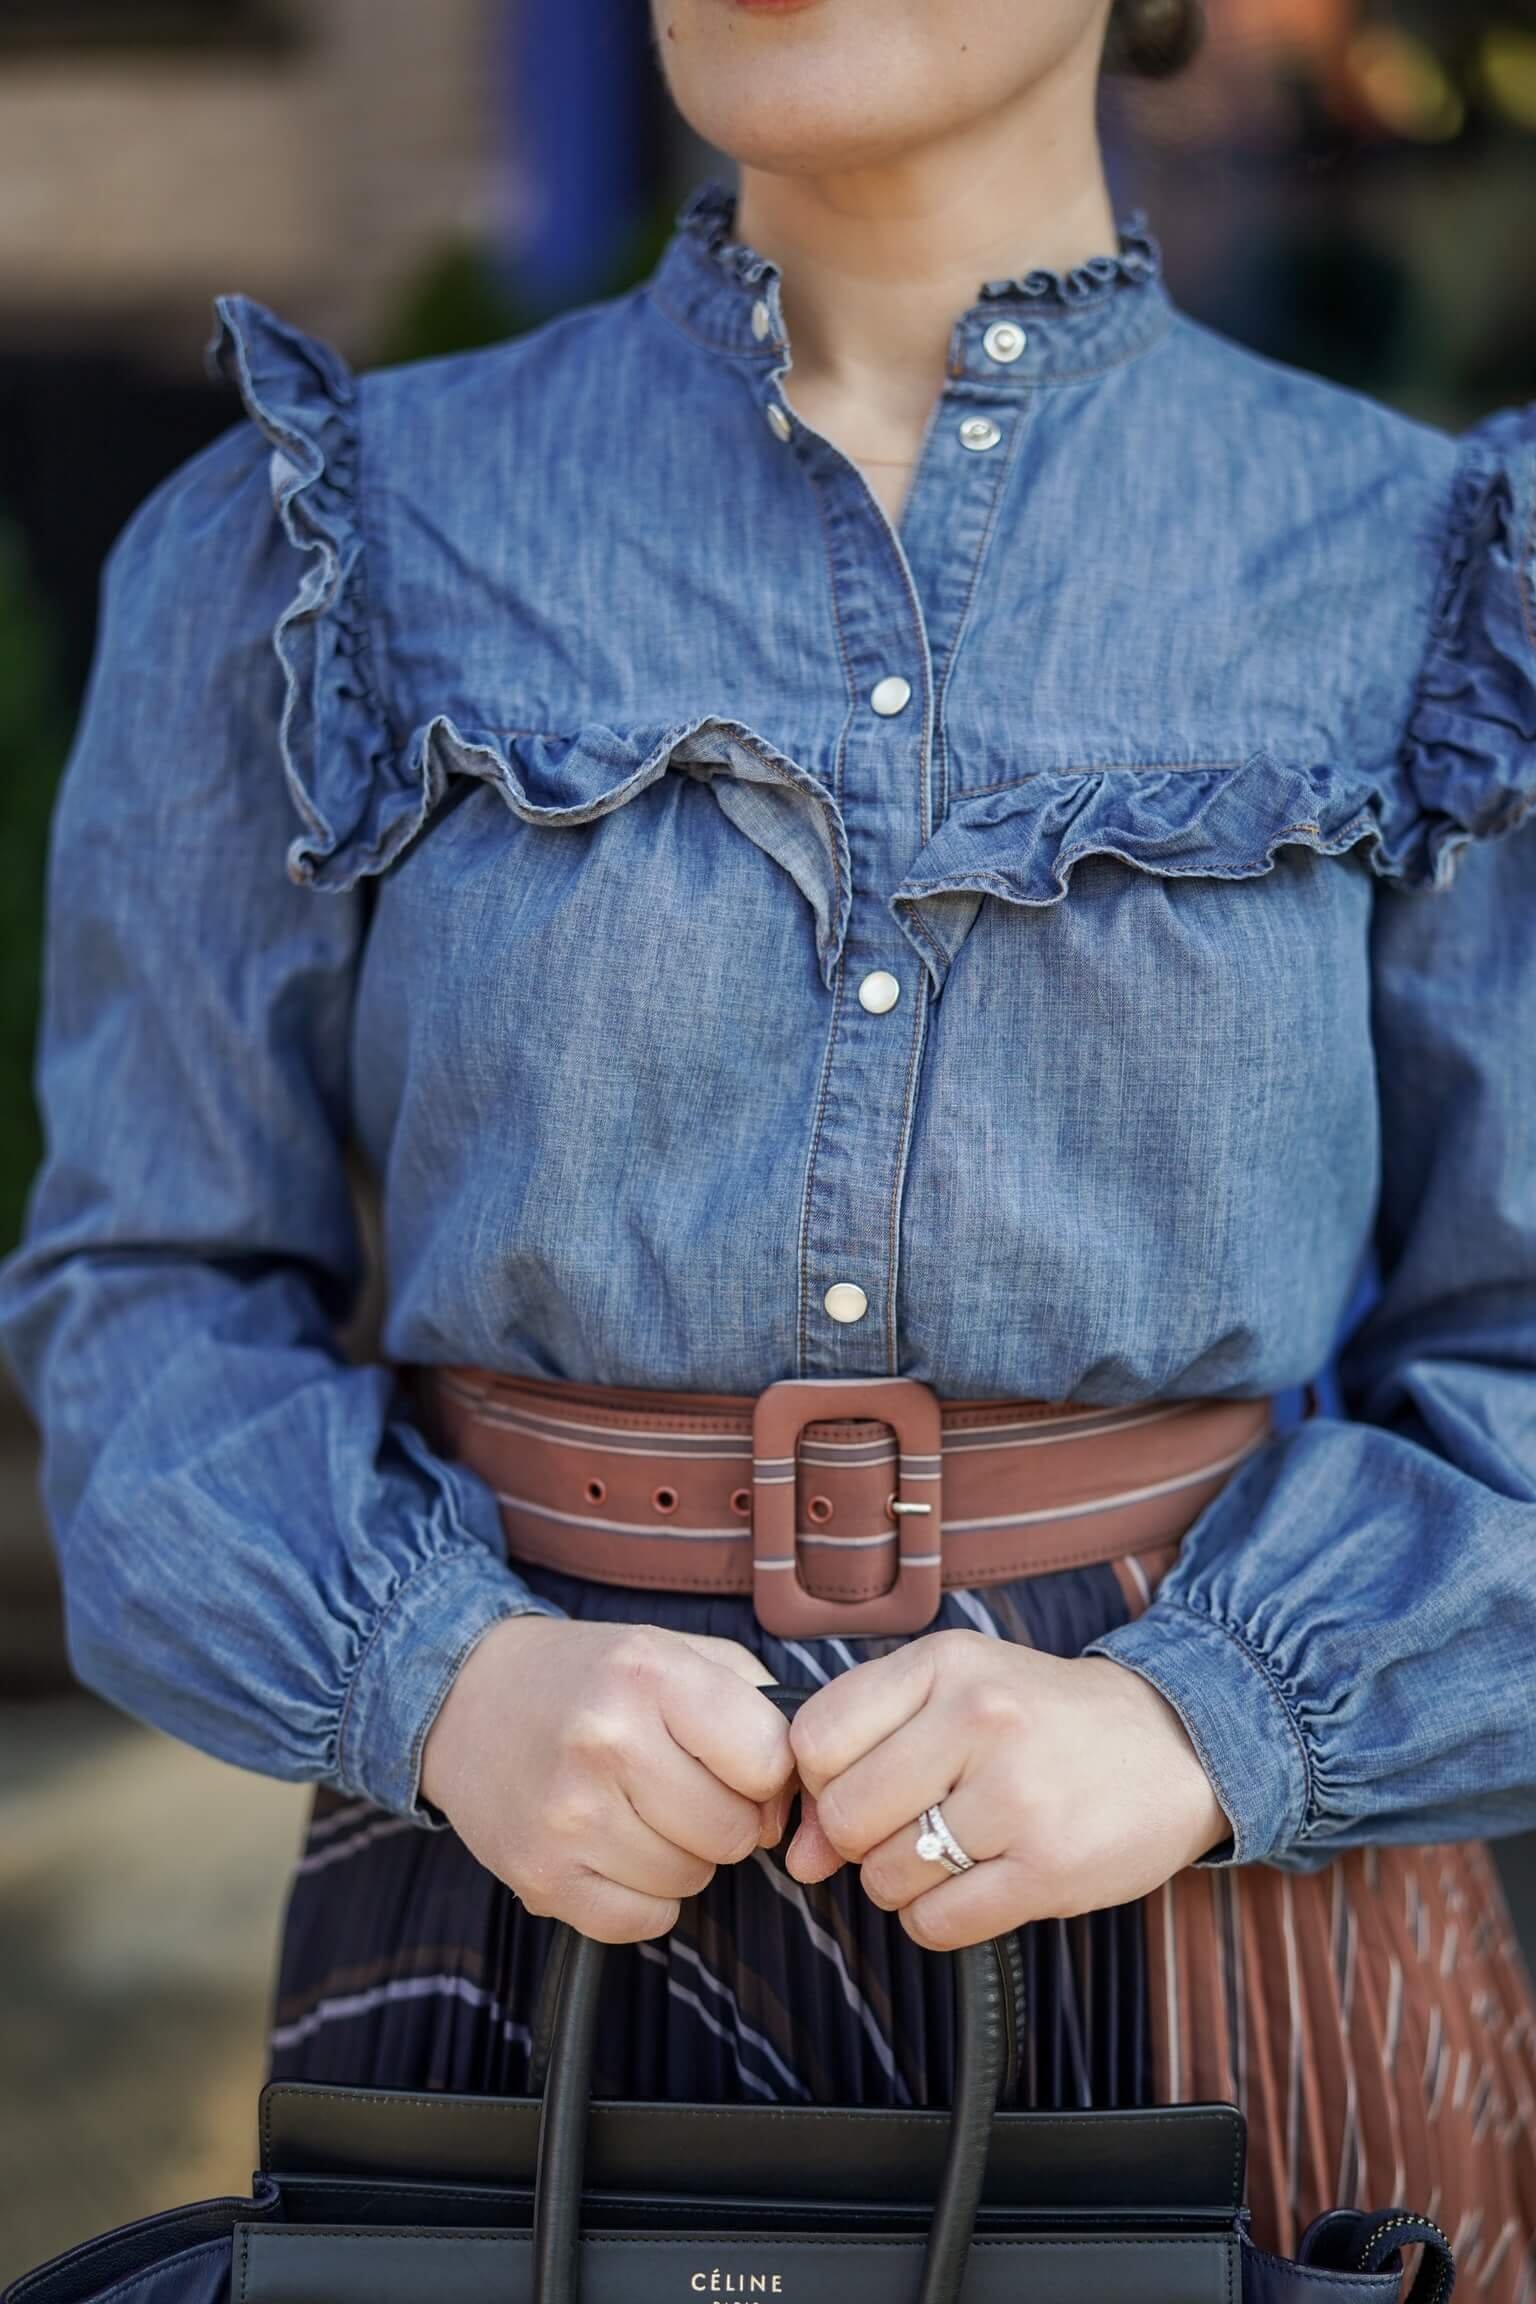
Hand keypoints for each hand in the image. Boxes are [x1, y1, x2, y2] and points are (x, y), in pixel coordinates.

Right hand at [420, 1617, 794, 1941]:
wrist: (467, 1699)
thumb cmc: (588, 1677)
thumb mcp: (673, 1651)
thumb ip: (755, 1704)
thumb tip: (799, 1793)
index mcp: (648, 1675)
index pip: (768, 1760)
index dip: (769, 1773)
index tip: (743, 1765)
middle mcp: (606, 1742)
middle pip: (734, 1832)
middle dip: (727, 1818)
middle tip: (685, 1788)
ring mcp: (568, 1816)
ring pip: (692, 1880)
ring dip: (683, 1855)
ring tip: (640, 1809)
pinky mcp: (541, 1878)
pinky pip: (643, 1922)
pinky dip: (644, 1896)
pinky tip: (616, 1847)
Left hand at [783, 1630, 1230, 1948]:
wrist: (1173, 1744)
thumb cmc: (1041, 1718)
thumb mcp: (955, 1690)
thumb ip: (865, 1748)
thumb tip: (800, 1853)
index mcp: (946, 1663)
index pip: (816, 1739)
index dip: (818, 1780)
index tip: (851, 1787)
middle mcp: (980, 1719)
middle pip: (846, 1816)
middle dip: (858, 1839)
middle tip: (903, 1826)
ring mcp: (1018, 1796)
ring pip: (887, 1876)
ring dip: (902, 1880)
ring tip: (951, 1849)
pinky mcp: (1050, 1869)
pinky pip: (937, 1923)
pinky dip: (935, 1918)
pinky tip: (973, 1885)